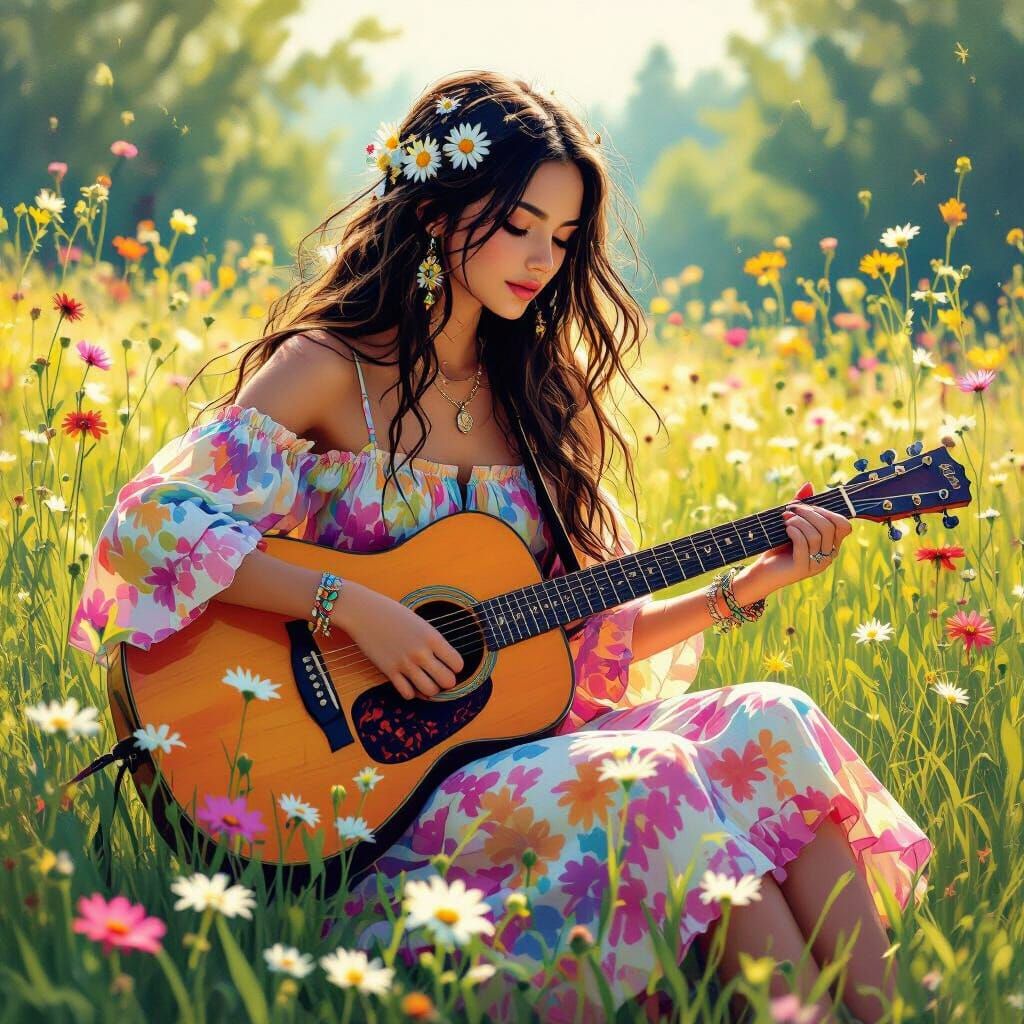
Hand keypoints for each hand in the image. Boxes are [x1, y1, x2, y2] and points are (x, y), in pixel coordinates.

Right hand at [331, 580, 464, 699]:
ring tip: (426, 681)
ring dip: (430, 689)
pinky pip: (407, 694)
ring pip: (430, 691)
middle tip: (439, 676)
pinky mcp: (389, 671)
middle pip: (447, 681)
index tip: (448, 664)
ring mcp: (405, 663)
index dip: (455, 666)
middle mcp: (421, 652)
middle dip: (446, 681)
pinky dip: (411, 692)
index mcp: (432, 637)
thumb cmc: (393, 615)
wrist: (365, 612)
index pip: (458, 664)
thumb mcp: (421, 624)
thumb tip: (446, 664)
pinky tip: (409, 683)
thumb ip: (434, 642)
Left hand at [752, 480, 852, 589]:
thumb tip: (809, 485)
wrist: (762, 572)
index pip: (844, 525)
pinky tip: (786, 529)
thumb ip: (801, 506)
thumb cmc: (779, 547)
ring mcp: (816, 564)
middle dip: (810, 513)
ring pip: (816, 535)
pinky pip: (804, 544)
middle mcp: (828, 556)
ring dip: (800, 521)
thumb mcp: (792, 524)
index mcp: (831, 545)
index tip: (807, 506)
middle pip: (830, 527)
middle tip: (791, 509)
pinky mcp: (802, 568)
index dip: (828, 512)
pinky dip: (795, 531)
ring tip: (785, 519)